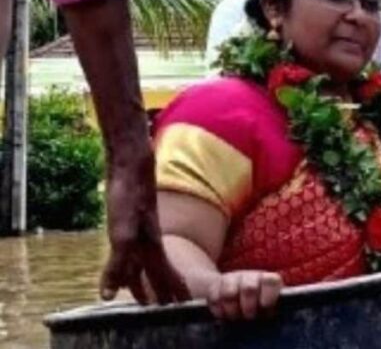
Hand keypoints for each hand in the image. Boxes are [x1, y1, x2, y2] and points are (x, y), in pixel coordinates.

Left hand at [100, 146, 190, 304]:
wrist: (131, 166)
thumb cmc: (130, 197)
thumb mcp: (122, 234)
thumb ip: (117, 266)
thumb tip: (108, 296)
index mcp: (153, 246)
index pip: (165, 276)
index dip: (171, 291)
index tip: (181, 306)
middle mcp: (150, 240)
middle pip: (156, 272)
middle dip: (161, 290)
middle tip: (164, 307)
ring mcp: (140, 231)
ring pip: (143, 262)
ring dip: (142, 279)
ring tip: (140, 293)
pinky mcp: (129, 222)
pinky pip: (132, 251)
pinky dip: (128, 263)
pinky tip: (123, 262)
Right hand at [207, 270, 282, 319]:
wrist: (230, 287)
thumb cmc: (255, 301)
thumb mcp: (268, 302)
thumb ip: (273, 306)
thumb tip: (275, 314)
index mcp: (266, 280)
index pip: (271, 281)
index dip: (269, 295)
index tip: (265, 306)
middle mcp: (249, 276)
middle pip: (249, 288)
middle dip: (248, 307)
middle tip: (248, 316)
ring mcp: (231, 279)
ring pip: (229, 293)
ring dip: (232, 310)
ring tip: (235, 316)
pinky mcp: (214, 285)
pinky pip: (214, 298)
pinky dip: (218, 311)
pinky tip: (223, 314)